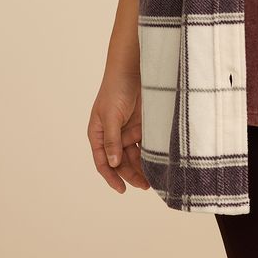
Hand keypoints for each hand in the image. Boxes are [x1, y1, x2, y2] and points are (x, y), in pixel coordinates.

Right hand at [87, 71, 149, 193]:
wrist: (133, 68)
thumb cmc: (116, 89)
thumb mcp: (111, 115)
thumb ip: (112, 139)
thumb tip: (112, 164)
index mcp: (98, 134)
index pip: (102, 162)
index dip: (111, 177)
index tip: (122, 189)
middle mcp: (112, 135)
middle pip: (120, 162)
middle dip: (130, 175)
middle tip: (145, 185)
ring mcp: (127, 131)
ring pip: (134, 156)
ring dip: (142, 167)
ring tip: (154, 179)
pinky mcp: (141, 125)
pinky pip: (145, 145)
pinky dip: (150, 155)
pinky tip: (159, 163)